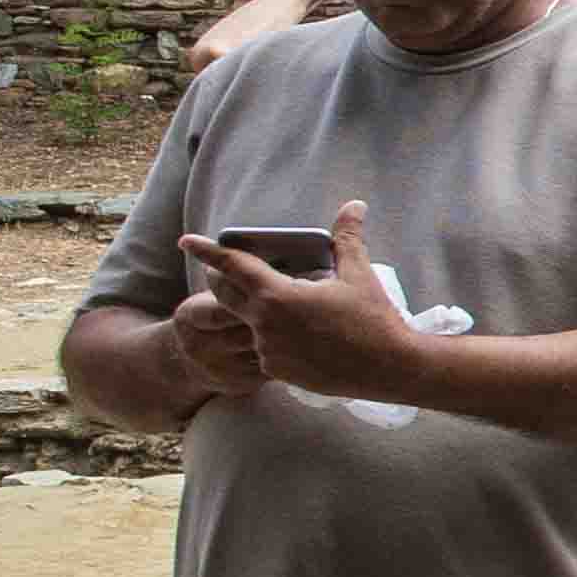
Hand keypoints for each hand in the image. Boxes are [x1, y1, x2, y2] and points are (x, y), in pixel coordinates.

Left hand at [178, 200, 420, 399]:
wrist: (389, 368)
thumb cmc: (374, 319)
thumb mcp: (359, 275)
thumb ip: (347, 239)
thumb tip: (353, 205)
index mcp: (278, 297)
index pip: (233, 266)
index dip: (208, 251)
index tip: (186, 241)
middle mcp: (264, 325)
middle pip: (225, 296)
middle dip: (222, 280)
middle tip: (229, 271)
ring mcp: (267, 351)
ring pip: (247, 323)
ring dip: (254, 311)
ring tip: (280, 306)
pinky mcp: (276, 371)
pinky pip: (263, 348)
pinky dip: (272, 337)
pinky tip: (296, 335)